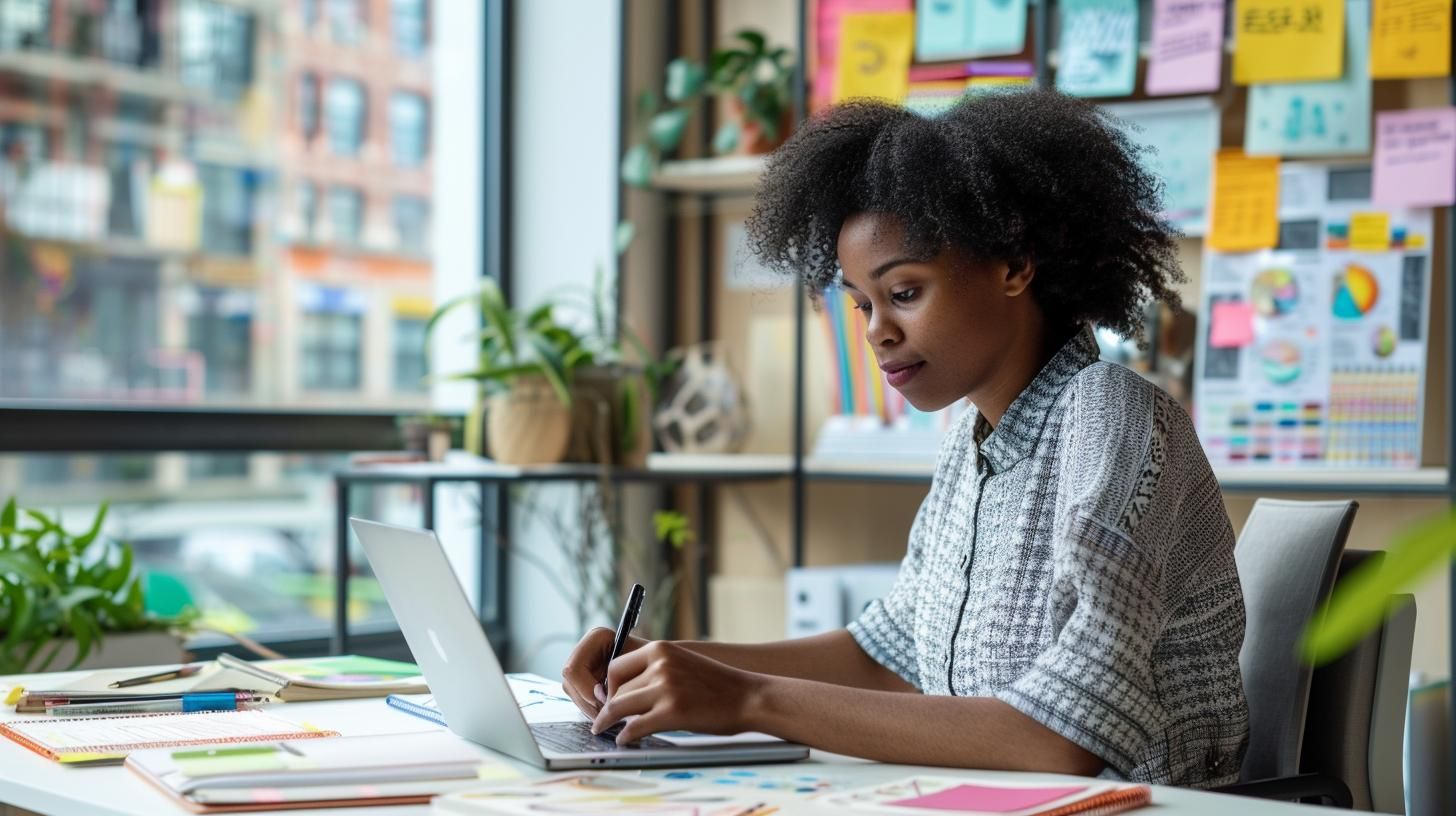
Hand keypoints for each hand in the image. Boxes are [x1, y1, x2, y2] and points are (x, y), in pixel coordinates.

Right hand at [560, 626, 648, 717]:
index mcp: (597, 638)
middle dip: (589, 703)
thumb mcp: (640, 670)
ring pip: (573, 695)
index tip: (608, 700)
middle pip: (570, 684)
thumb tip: (602, 700)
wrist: (665, 669)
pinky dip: (594, 711)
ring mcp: (585, 667)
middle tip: (610, 713)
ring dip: (592, 709)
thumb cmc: (655, 665)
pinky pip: (581, 701)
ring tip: (614, 714)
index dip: (587, 689)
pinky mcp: (587, 682)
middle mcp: (587, 650)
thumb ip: (618, 680)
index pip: (573, 669)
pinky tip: (611, 712)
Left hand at [592, 640, 764, 744]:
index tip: (610, 700)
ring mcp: (666, 688)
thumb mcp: (682, 664)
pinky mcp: (672, 712)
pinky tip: (624, 741)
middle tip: (607, 720)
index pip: (616, 667)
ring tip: (609, 731)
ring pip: (621, 708)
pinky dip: (625, 736)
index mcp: (661, 649)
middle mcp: (660, 664)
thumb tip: (624, 692)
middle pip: (618, 690)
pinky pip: (634, 727)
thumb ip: (655, 672)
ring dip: (612, 722)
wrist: (749, 697)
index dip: (610, 687)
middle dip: (611, 707)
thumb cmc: (717, 685)